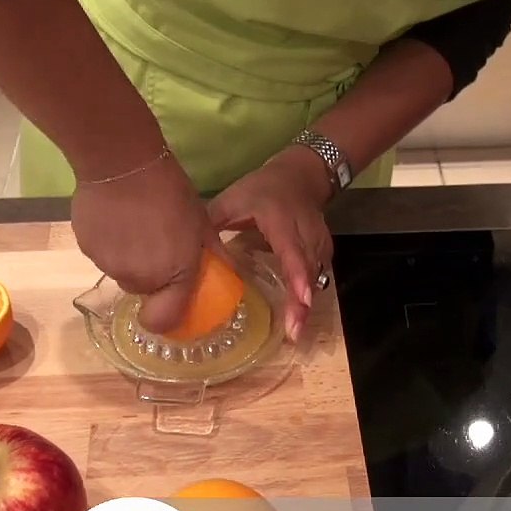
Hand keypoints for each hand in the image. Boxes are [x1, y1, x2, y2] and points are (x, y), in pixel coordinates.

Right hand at [71, 154, 222, 333]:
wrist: (122, 163)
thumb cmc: (170, 190)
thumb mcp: (200, 221)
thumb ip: (212, 252)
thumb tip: (225, 268)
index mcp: (174, 274)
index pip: (163, 320)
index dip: (165, 315)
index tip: (166, 300)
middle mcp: (140, 279)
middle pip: (142, 290)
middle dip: (149, 274)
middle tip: (153, 242)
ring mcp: (110, 266)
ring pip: (120, 272)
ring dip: (127, 257)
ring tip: (132, 224)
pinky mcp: (87, 250)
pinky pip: (101, 255)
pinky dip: (108, 243)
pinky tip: (113, 218)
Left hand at [207, 145, 334, 342]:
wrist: (301, 176)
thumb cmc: (263, 189)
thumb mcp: (234, 198)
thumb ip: (213, 221)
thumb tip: (187, 251)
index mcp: (282, 221)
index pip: (293, 252)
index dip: (297, 277)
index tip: (301, 300)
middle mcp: (306, 235)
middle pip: (308, 273)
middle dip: (302, 304)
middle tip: (293, 333)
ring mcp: (319, 245)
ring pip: (315, 279)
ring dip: (304, 308)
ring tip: (294, 333)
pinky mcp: (323, 254)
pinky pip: (317, 279)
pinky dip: (306, 299)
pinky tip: (296, 320)